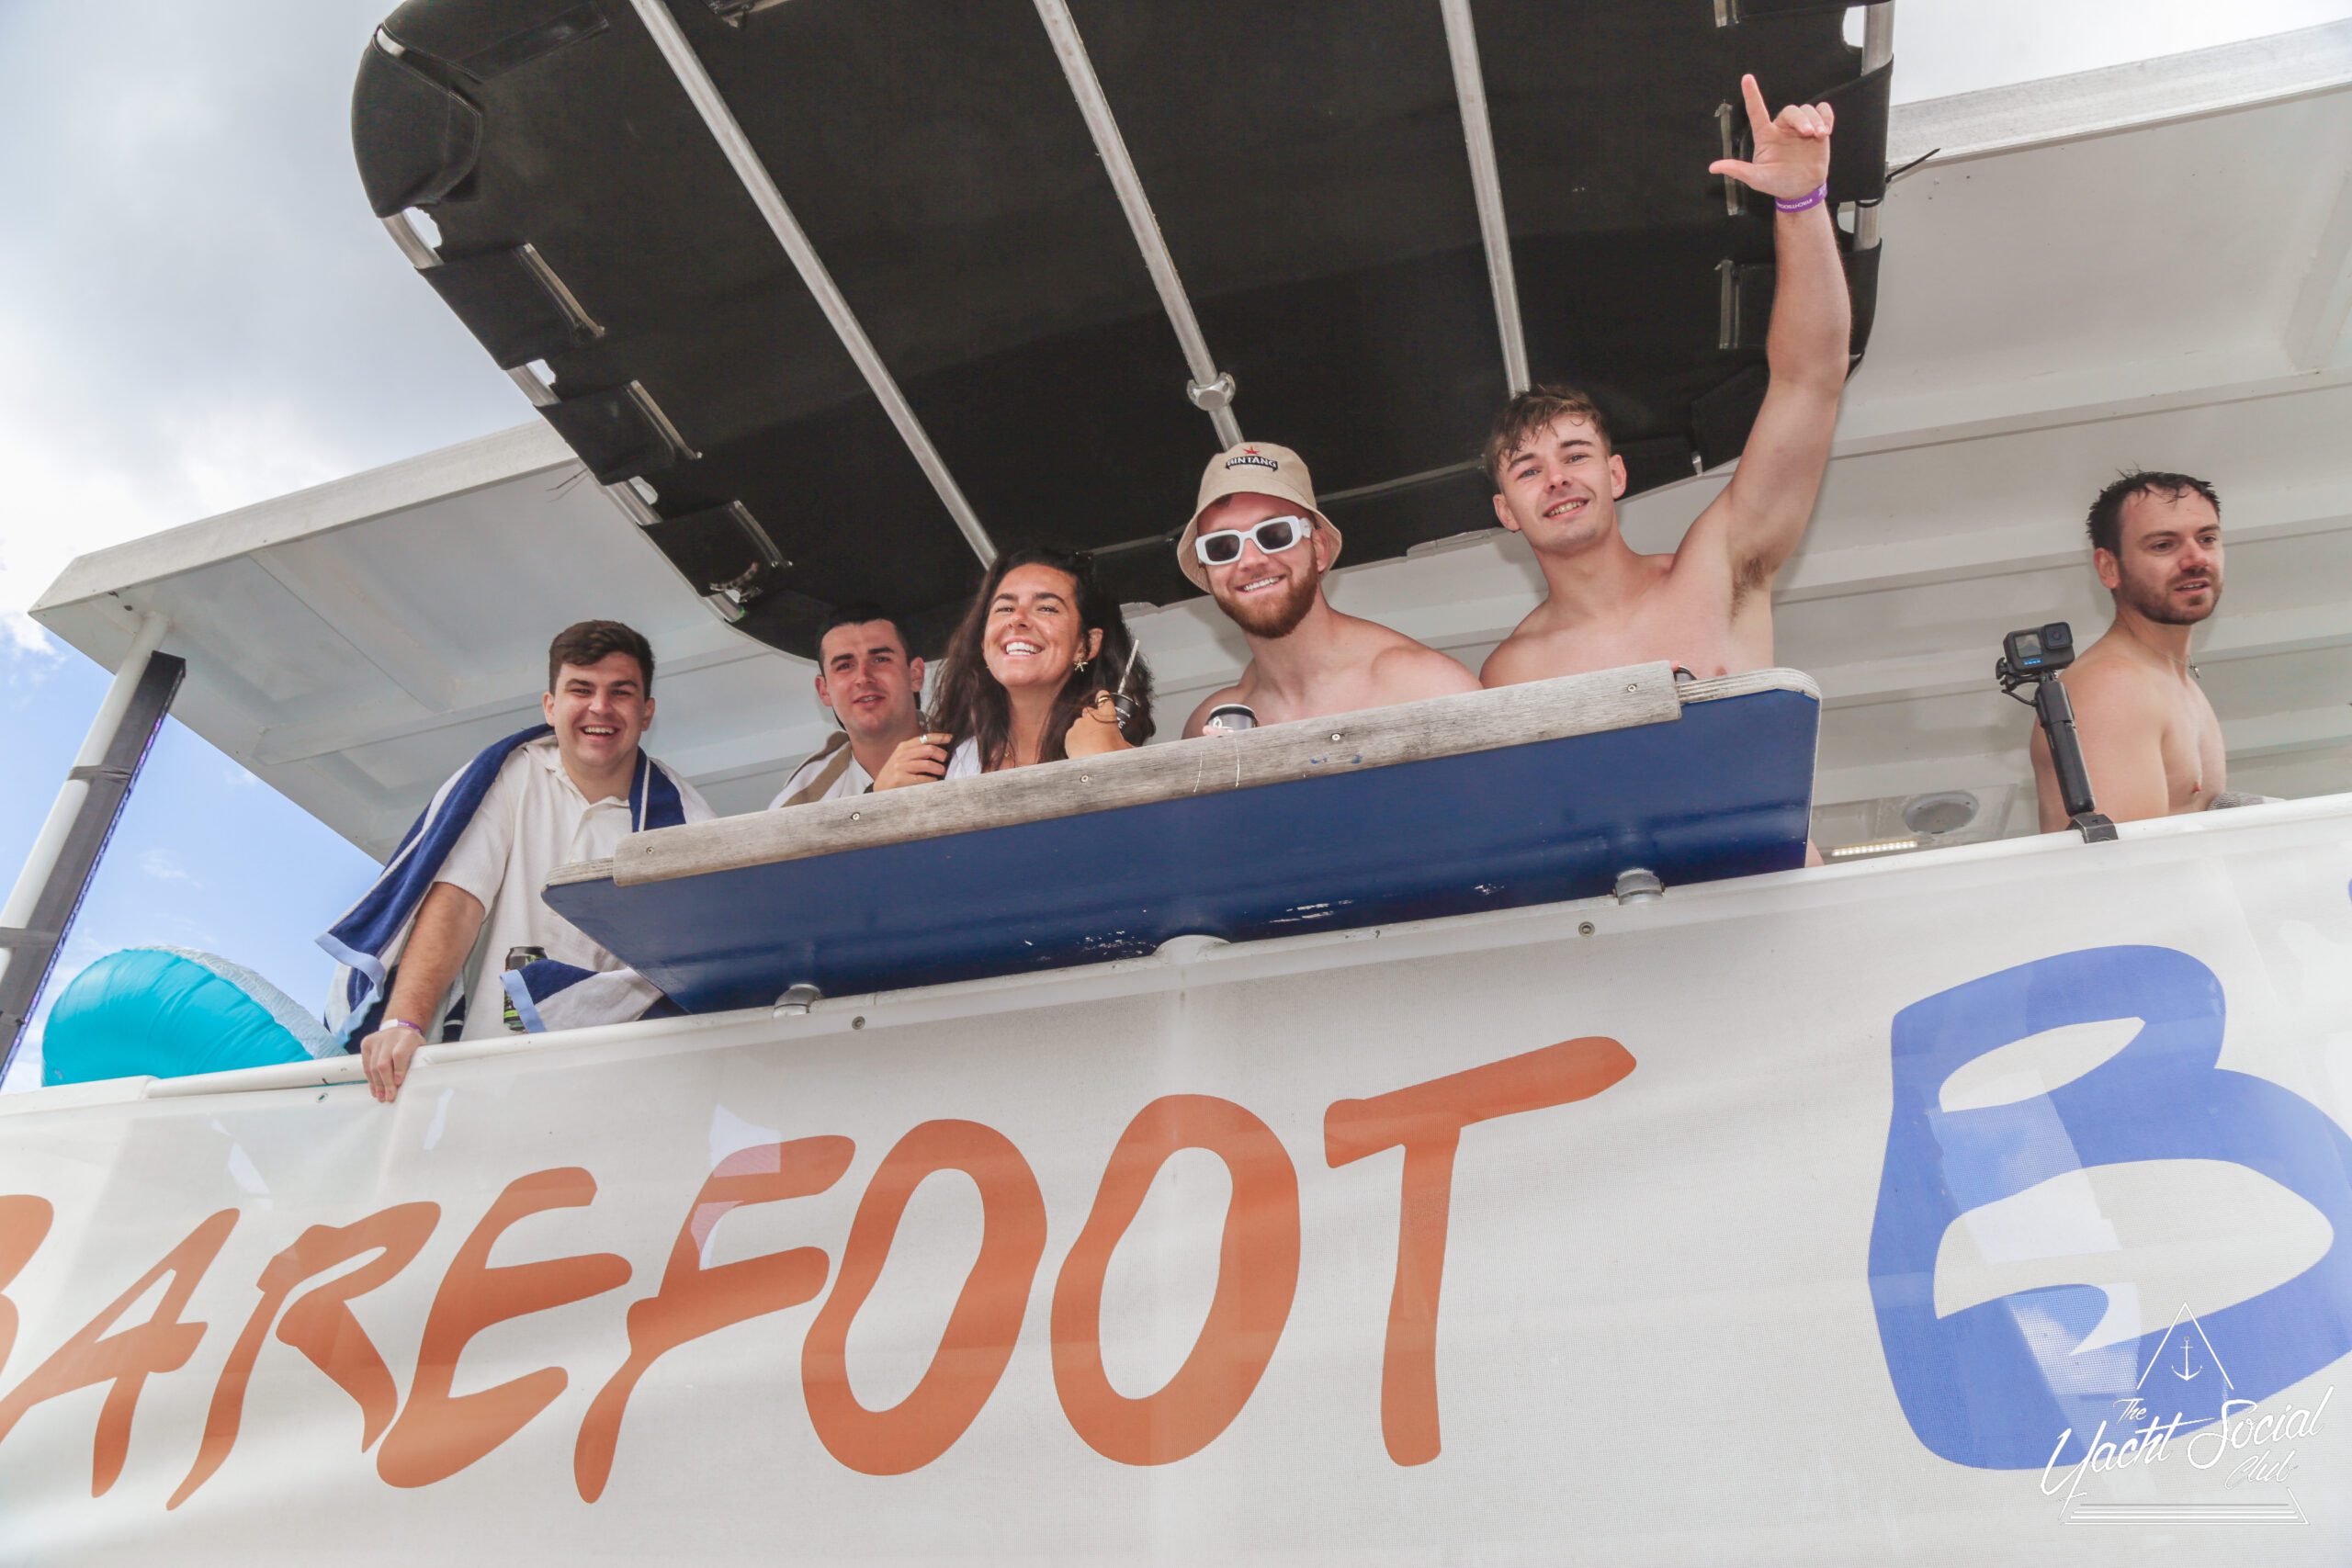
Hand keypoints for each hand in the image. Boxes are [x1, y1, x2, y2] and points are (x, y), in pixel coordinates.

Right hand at [361, 1023, 423, 1102]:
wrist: (400, 1029)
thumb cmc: (411, 1044)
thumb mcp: (419, 1049)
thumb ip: (415, 1062)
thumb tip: (409, 1085)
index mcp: (407, 1037)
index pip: (399, 1055)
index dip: (398, 1070)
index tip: (398, 1084)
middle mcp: (390, 1036)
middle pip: (383, 1063)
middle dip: (386, 1083)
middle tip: (390, 1097)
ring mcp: (376, 1039)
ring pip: (373, 1067)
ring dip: (377, 1085)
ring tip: (381, 1097)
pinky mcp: (366, 1043)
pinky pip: (366, 1065)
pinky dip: (371, 1079)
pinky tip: (375, 1089)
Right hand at [873, 732, 951, 789]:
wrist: (880, 787)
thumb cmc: (895, 772)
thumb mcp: (903, 757)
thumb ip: (917, 751)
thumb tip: (939, 748)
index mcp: (904, 746)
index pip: (925, 738)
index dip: (939, 737)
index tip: (950, 738)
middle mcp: (902, 755)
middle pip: (929, 749)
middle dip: (941, 754)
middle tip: (945, 760)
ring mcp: (900, 766)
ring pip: (927, 764)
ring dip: (939, 768)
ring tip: (942, 771)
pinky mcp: (900, 779)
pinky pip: (922, 778)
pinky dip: (932, 779)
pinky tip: (933, 780)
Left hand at [1064, 693, 1133, 758]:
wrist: (1094, 767)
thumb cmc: (1112, 756)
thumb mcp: (1127, 748)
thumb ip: (1128, 743)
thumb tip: (1133, 747)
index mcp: (1107, 715)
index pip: (1104, 698)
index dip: (1103, 697)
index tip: (1102, 696)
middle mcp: (1091, 717)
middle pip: (1090, 711)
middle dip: (1094, 720)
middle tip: (1100, 734)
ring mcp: (1078, 725)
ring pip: (1081, 724)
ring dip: (1085, 731)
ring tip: (1092, 746)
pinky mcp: (1069, 735)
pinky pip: (1073, 734)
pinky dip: (1077, 740)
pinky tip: (1083, 750)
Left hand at [1709, 74, 1832, 203]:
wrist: (1802, 189)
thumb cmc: (1777, 183)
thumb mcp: (1757, 179)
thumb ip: (1738, 171)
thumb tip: (1713, 167)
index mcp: (1766, 136)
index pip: (1757, 112)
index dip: (1751, 95)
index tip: (1746, 78)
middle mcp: (1782, 128)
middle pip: (1791, 111)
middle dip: (1801, 119)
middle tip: (1810, 133)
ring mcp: (1800, 128)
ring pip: (1808, 110)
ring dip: (1816, 120)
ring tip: (1820, 136)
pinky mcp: (1818, 127)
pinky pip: (1823, 110)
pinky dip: (1826, 116)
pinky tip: (1827, 130)